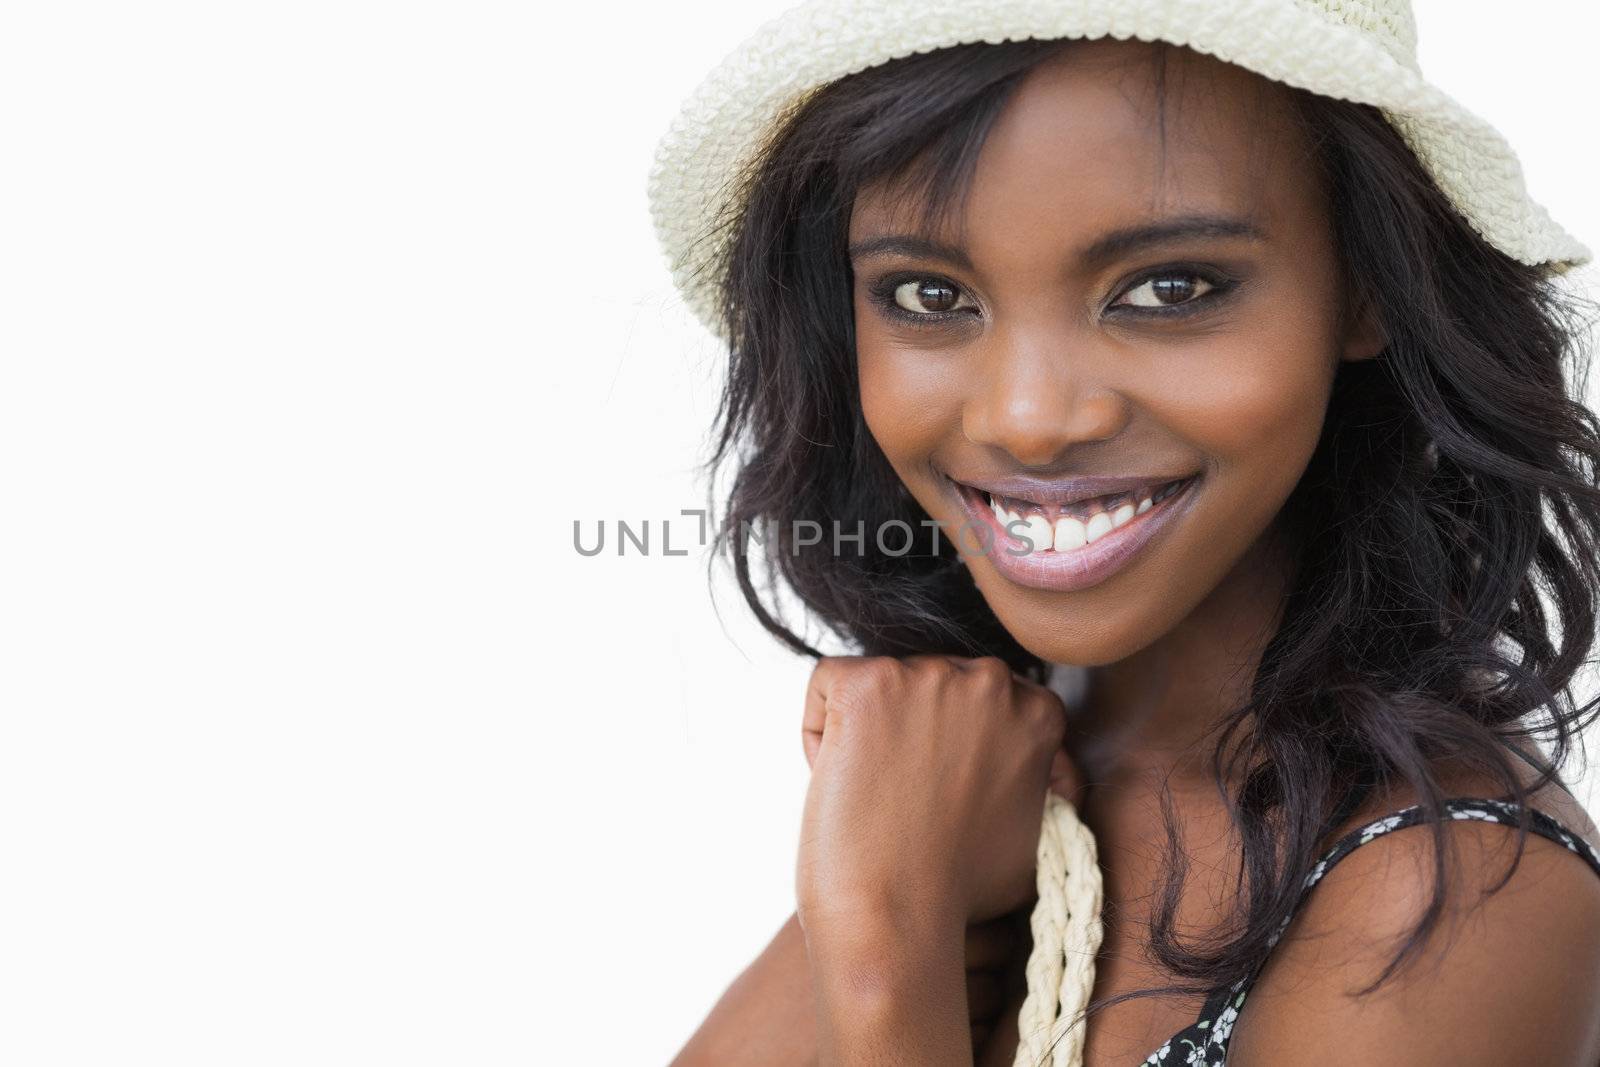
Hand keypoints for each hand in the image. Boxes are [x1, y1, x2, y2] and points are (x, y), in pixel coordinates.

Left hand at [795, 654, 1074, 935]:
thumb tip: (1050, 781)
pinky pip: (827, 686)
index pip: (979, 702)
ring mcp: (926, 676)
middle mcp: (990, 680)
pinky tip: (840, 778)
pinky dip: (820, 730)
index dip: (952, 750)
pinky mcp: (864, 684)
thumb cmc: (959, 891)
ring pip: (880, 686)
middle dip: (910, 734)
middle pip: (930, 686)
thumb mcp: (1038, 833)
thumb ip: (1039, 786)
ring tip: (875, 796)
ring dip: (867, 736)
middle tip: (903, 800)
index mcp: (1037, 710)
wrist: (896, 916)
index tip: (938, 795)